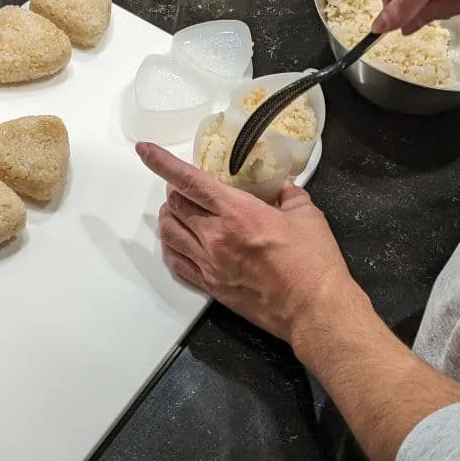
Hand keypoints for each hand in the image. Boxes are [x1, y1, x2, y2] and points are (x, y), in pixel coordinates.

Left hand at [136, 142, 358, 342]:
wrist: (313, 310)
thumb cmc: (314, 265)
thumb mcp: (307, 216)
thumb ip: (289, 195)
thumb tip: (283, 188)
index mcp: (238, 213)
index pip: (189, 181)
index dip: (162, 163)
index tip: (145, 150)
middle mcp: (216, 237)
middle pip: (175, 205)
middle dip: (175, 190)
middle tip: (184, 186)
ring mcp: (210, 264)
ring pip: (169, 233)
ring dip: (169, 217)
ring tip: (178, 211)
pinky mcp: (211, 286)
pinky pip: (177, 262)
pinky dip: (171, 247)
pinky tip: (177, 241)